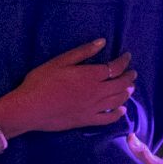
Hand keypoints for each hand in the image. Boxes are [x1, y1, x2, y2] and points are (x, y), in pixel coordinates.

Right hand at [0, 39, 135, 135]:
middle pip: (119, 84)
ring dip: (126, 93)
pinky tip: (121, 111)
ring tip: (130, 88)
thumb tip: (103, 42)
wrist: (29, 108)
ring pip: (116, 101)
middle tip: (133, 73)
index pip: (114, 67)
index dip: (124, 61)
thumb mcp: (61, 61)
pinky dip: (117, 114)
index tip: (127, 56)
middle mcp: (96, 92)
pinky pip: (107, 119)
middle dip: (129, 77)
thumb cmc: (42, 81)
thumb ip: (83, 52)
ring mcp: (92, 108)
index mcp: (90, 75)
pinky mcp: (86, 121)